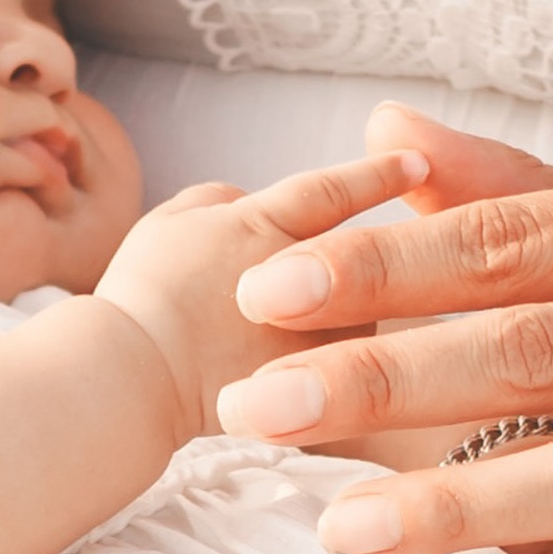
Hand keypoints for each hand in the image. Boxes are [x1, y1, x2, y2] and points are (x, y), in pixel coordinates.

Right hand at [96, 149, 427, 441]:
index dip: (379, 172)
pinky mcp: (319, 390)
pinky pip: (331, 370)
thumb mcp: (172, 223)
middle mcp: (309, 276)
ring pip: (348, 319)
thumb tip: (250, 206)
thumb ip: (223, 201)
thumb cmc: (142, 299)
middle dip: (340, 274)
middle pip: (349, 264)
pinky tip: (256, 375)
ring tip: (247, 343)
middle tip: (303, 290)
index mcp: (268, 225)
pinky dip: (309, 367)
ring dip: (325, 322)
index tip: (418, 163)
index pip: (337, 191)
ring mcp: (320, 336)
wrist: (134, 378)